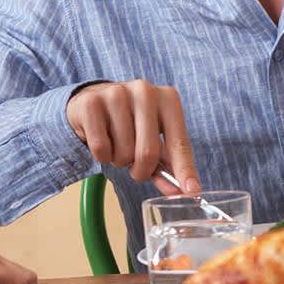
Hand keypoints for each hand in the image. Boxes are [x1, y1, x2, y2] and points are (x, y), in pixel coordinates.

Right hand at [66, 80, 198, 193]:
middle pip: (148, 153)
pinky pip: (101, 148)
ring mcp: (116, 94)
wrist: (93, 101)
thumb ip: (167, 165)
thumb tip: (180, 191)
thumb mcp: (153, 138)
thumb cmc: (130, 123)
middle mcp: (145, 91)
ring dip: (119, 161)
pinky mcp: (91, 103)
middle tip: (136, 168)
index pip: (179, 142)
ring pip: (123, 152)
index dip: (185, 170)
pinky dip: (102, 156)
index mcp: (168, 99)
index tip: (191, 190)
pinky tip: (102, 140)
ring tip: (117, 145)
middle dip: (141, 171)